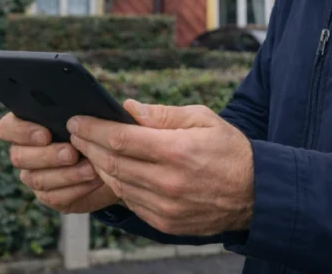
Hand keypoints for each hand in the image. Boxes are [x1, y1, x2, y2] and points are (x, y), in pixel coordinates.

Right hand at [0, 112, 119, 213]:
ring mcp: (33, 176)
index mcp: (26, 125)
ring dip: (66, 174)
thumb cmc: (95, 129)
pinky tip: (93, 180)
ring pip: (38, 179)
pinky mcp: (49, 196)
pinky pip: (54, 197)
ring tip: (90, 168)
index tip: (46, 134)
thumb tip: (79, 103)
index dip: (21, 132)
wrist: (111, 159)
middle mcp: (24, 152)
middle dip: (48, 156)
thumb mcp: (89, 115)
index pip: (7, 128)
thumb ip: (78, 109)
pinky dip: (76, 189)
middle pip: (20, 156)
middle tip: (72, 153)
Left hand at [68, 100, 253, 235]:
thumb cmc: (229, 150)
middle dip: (88, 145)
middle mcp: (168, 182)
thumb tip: (126, 108)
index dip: (93, 129)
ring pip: (117, 184)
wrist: (256, 194)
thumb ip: (161, 114)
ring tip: (88, 149)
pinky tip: (112, 170)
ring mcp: (165, 207)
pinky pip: (130, 202)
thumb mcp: (201, 119)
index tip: (77, 120)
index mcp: (177, 151)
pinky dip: (117, 185)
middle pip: (112, 162)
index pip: (120, 139)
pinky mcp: (165, 223)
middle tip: (75, 133)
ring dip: (98, 165)